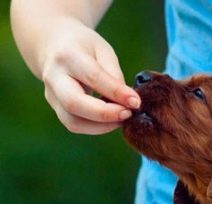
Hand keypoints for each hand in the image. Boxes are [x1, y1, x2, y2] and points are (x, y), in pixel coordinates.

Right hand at [39, 18, 139, 134]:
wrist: (53, 44)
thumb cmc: (84, 47)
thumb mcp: (103, 51)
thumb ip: (114, 76)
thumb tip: (130, 102)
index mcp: (68, 55)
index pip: (93, 77)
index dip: (116, 93)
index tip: (136, 102)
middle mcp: (54, 76)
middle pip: (74, 103)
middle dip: (105, 114)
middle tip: (128, 114)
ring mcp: (51, 94)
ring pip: (73, 121)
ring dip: (102, 126)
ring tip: (122, 117)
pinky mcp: (55, 107)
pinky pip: (75, 124)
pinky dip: (96, 127)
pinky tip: (111, 119)